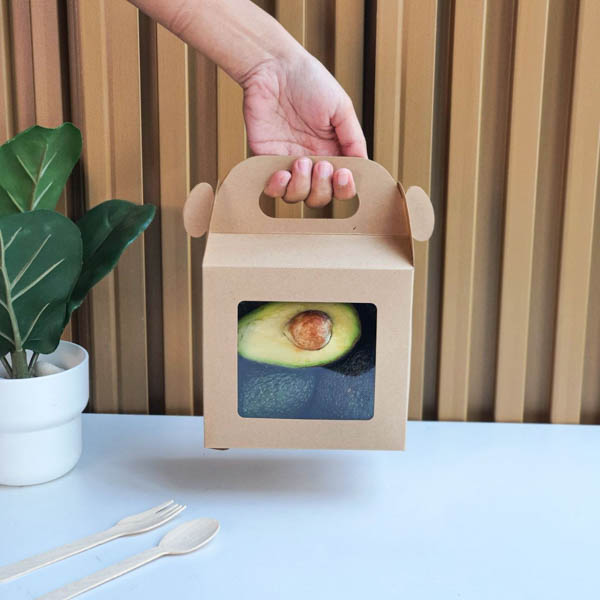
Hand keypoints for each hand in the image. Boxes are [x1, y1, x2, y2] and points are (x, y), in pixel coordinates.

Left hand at [242, 53, 366, 207]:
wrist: (273, 68)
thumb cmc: (309, 81)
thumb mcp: (341, 107)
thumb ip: (353, 139)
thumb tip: (363, 167)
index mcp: (333, 152)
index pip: (342, 186)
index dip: (344, 189)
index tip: (343, 174)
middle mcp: (311, 163)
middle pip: (321, 198)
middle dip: (323, 188)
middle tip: (320, 164)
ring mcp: (287, 164)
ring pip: (297, 197)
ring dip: (302, 186)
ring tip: (301, 161)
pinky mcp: (264, 161)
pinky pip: (271, 189)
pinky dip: (278, 188)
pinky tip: (282, 172)